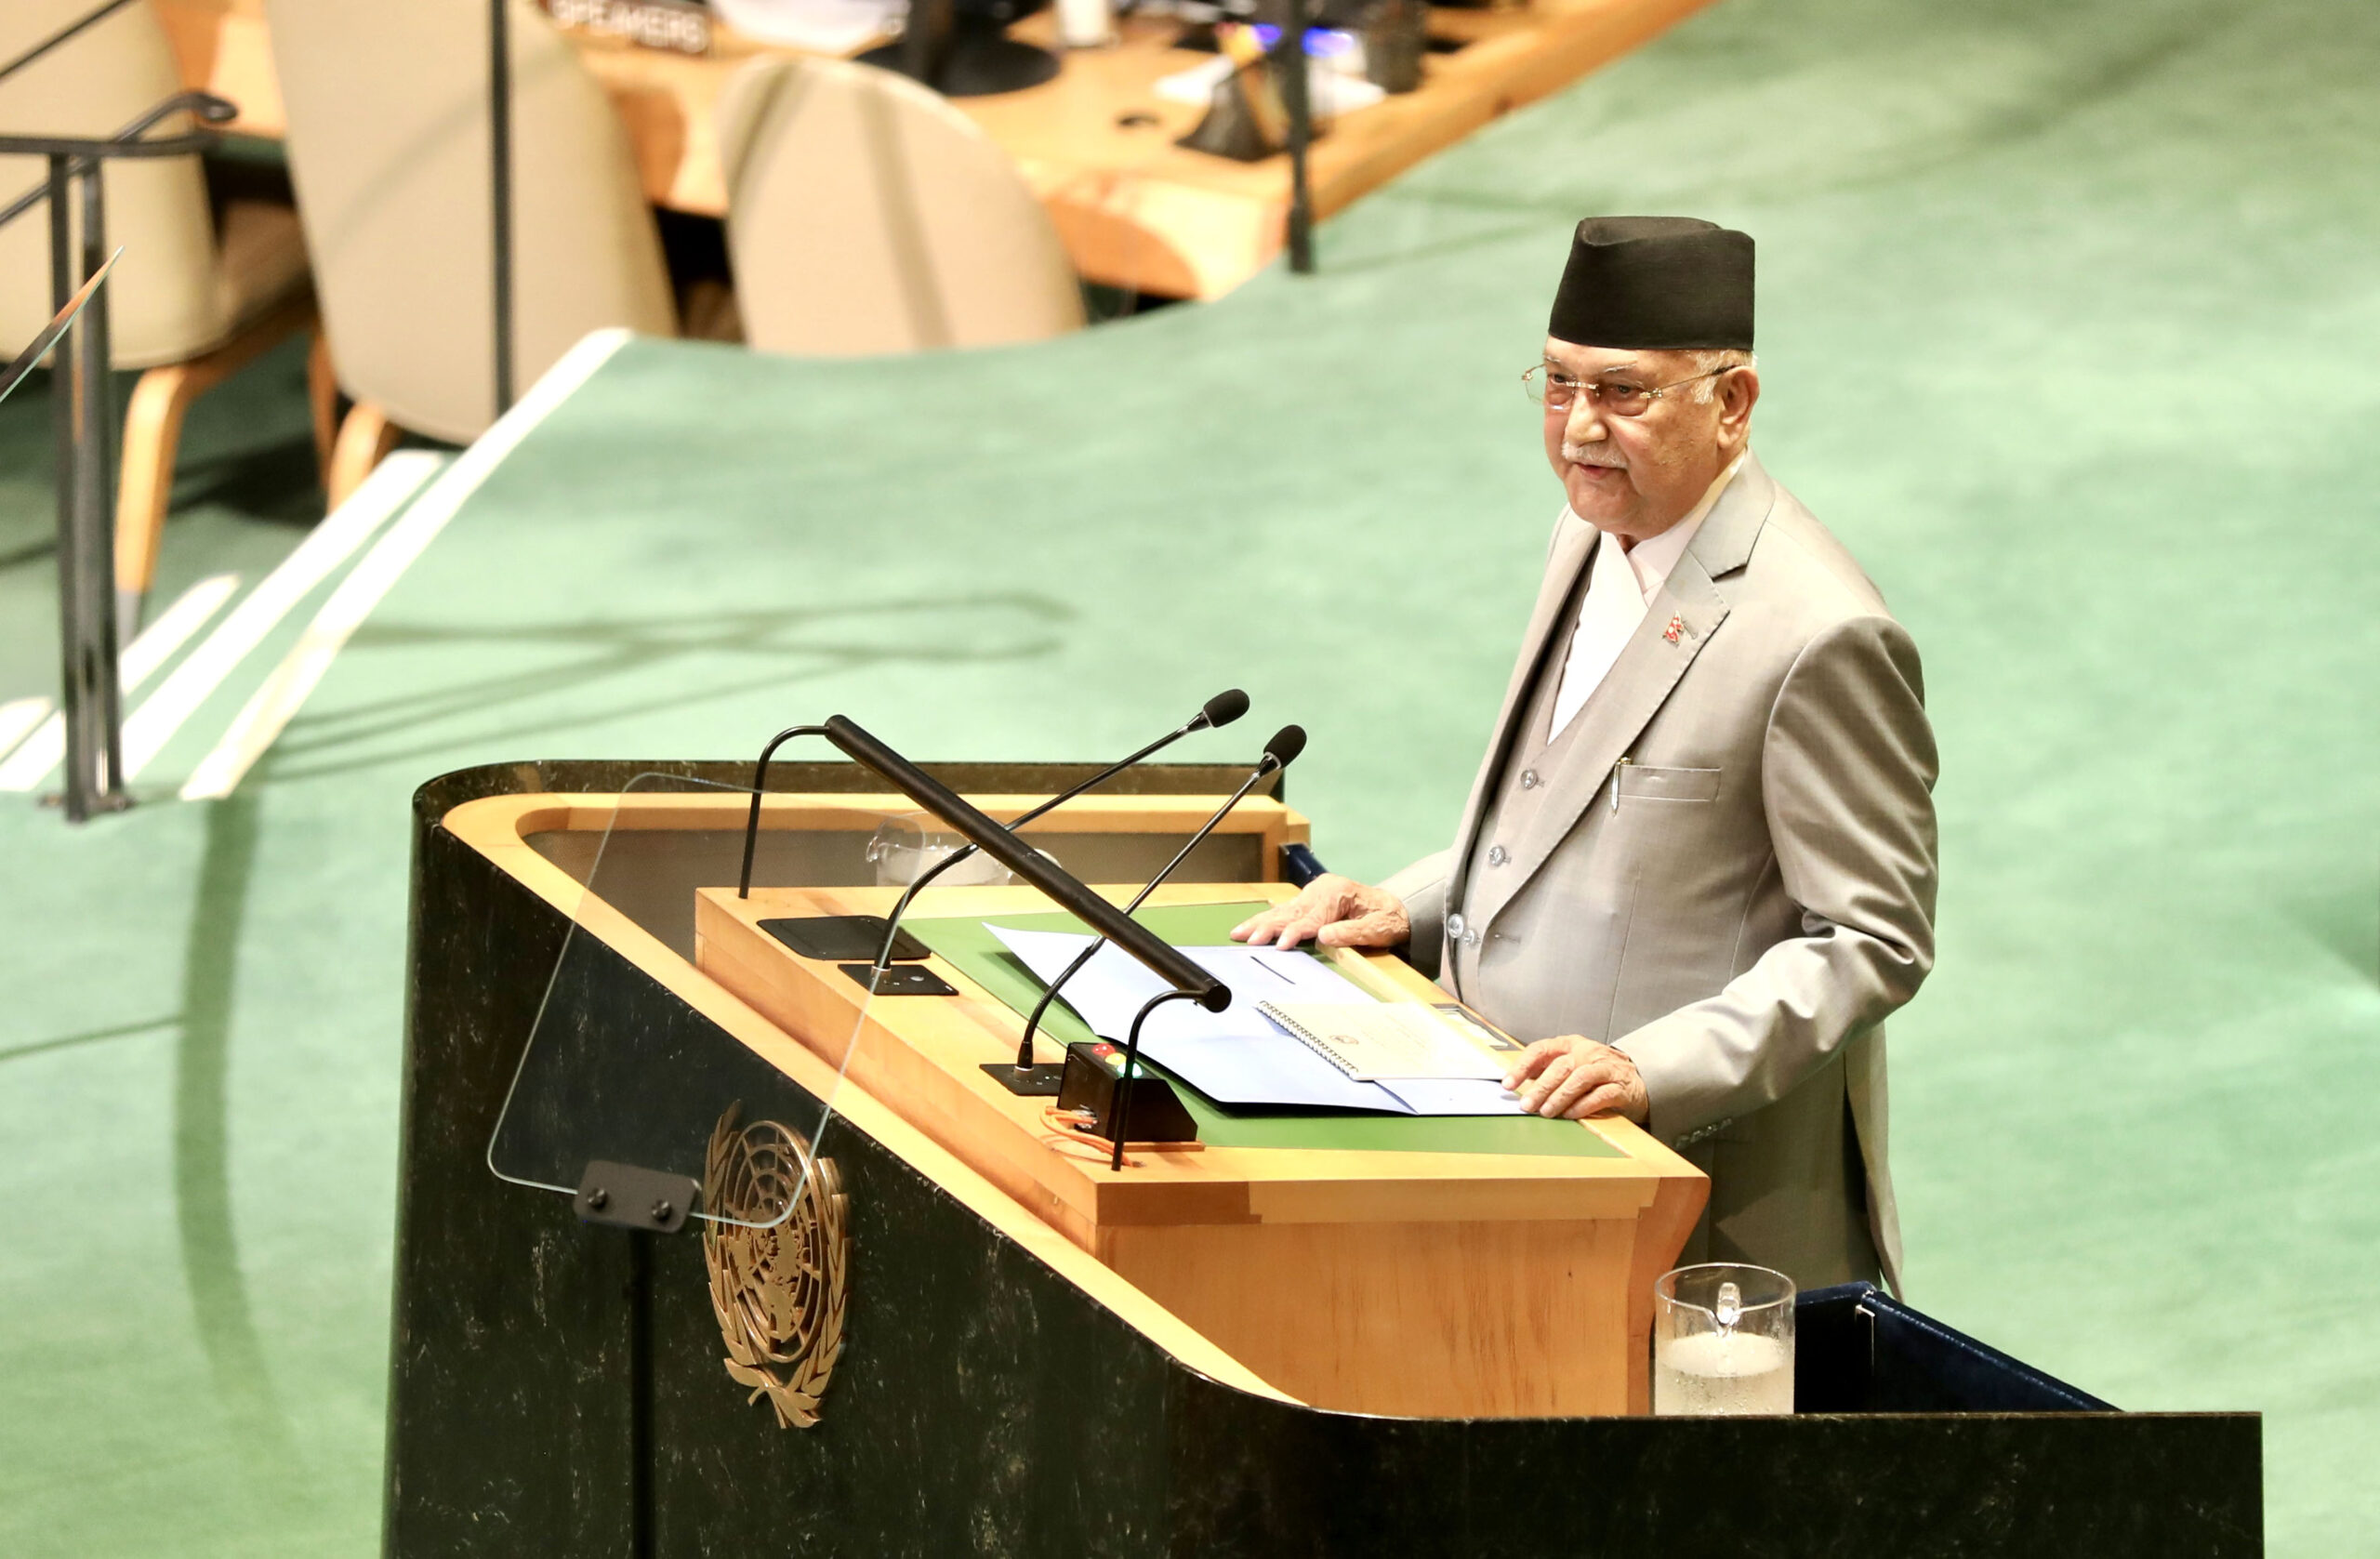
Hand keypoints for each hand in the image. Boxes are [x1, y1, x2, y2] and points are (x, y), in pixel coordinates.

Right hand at [1230, 874, 1410, 950]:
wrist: (1397, 909)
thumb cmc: (1389, 920)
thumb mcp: (1377, 928)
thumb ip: (1350, 932)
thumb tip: (1324, 936)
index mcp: (1337, 893)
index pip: (1311, 918)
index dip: (1294, 933)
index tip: (1279, 945)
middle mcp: (1322, 890)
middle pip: (1291, 912)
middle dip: (1266, 926)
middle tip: (1246, 938)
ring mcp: (1315, 894)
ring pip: (1284, 910)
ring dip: (1260, 923)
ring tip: (1238, 933)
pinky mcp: (1311, 901)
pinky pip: (1287, 911)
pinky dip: (1268, 920)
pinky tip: (1253, 926)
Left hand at [1503, 1035, 1648, 1121]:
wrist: (1638, 1080)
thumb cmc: (1598, 1073)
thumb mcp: (1572, 1064)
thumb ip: (1547, 1069)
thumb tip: (1518, 1079)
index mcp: (1571, 1044)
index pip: (1541, 1049)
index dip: (1522, 1066)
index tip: (1508, 1083)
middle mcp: (1588, 1052)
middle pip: (1560, 1066)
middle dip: (1541, 1087)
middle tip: (1527, 1105)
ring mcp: (1606, 1068)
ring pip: (1580, 1078)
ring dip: (1560, 1097)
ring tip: (1547, 1112)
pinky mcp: (1620, 1086)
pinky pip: (1600, 1095)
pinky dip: (1583, 1105)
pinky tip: (1570, 1115)